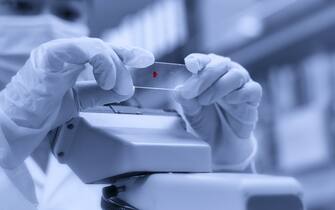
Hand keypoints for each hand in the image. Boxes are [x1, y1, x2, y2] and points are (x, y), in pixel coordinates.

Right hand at [0, 37, 154, 128]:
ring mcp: (57, 53)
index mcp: (72, 62)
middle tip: (132, 80)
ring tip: (116, 85)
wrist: (16, 126)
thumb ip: (100, 93)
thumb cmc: (41, 112)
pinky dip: (100, 63)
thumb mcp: (79, 101)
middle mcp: (65, 54)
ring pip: (96, 46)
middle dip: (124, 60)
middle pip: (104, 47)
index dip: (125, 53)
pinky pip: (80, 49)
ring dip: (113, 65)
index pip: (104, 52)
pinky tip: (105, 80)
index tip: (144, 59)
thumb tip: (126, 89)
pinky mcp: (49, 56)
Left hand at [174, 53, 261, 169]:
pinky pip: (252, 89)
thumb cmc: (206, 122)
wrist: (220, 143)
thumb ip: (186, 101)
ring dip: (219, 86)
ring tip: (205, 101)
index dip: (198, 60)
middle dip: (205, 76)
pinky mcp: (252, 99)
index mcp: (210, 73)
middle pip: (221, 64)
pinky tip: (228, 102)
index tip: (191, 64)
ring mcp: (241, 85)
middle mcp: (226, 75)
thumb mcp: (191, 113)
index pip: (206, 60)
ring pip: (236, 74)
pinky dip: (238, 94)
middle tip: (192, 91)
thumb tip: (178, 90)